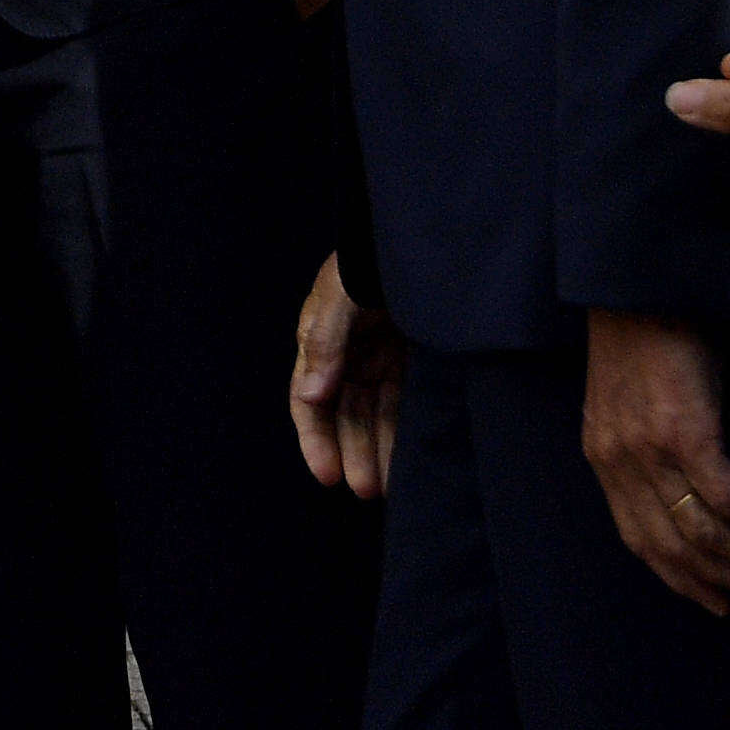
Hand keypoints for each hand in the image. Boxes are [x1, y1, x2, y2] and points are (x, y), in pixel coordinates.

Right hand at [290, 254, 401, 498]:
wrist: (420, 238)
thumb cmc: (369, 259)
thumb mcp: (342, 294)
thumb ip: (326, 341)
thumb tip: (311, 395)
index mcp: (319, 339)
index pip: (309, 400)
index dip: (315, 439)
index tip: (327, 475)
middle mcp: (346, 354)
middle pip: (342, 414)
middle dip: (351, 452)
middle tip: (364, 490)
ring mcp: (379, 356)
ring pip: (373, 414)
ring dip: (376, 450)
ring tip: (385, 488)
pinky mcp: (410, 358)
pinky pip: (402, 402)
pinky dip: (402, 430)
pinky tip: (409, 460)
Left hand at [582, 308, 729, 614]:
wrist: (641, 281)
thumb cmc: (650, 335)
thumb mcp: (639, 402)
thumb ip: (654, 450)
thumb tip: (699, 495)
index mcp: (605, 461)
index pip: (642, 542)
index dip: (685, 581)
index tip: (724, 605)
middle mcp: (621, 465)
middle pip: (678, 549)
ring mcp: (649, 452)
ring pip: (707, 533)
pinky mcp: (684, 432)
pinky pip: (729, 498)